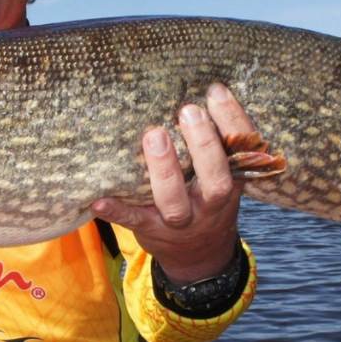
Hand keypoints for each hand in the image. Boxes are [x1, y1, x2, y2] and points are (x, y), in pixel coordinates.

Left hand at [91, 83, 253, 283]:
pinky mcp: (151, 229)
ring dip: (164, 170)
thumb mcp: (224, 174)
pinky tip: (99, 199)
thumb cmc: (207, 198)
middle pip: (214, 179)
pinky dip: (117, 211)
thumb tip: (198, 86)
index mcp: (232, 181)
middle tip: (188, 111)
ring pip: (174, 202)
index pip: (242, 151)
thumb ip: (217, 143)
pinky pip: (133, 221)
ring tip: (154, 136)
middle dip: (203, 145)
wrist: (199, 255)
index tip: (215, 90)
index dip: (232, 121)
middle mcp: (210, 203)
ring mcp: (181, 220)